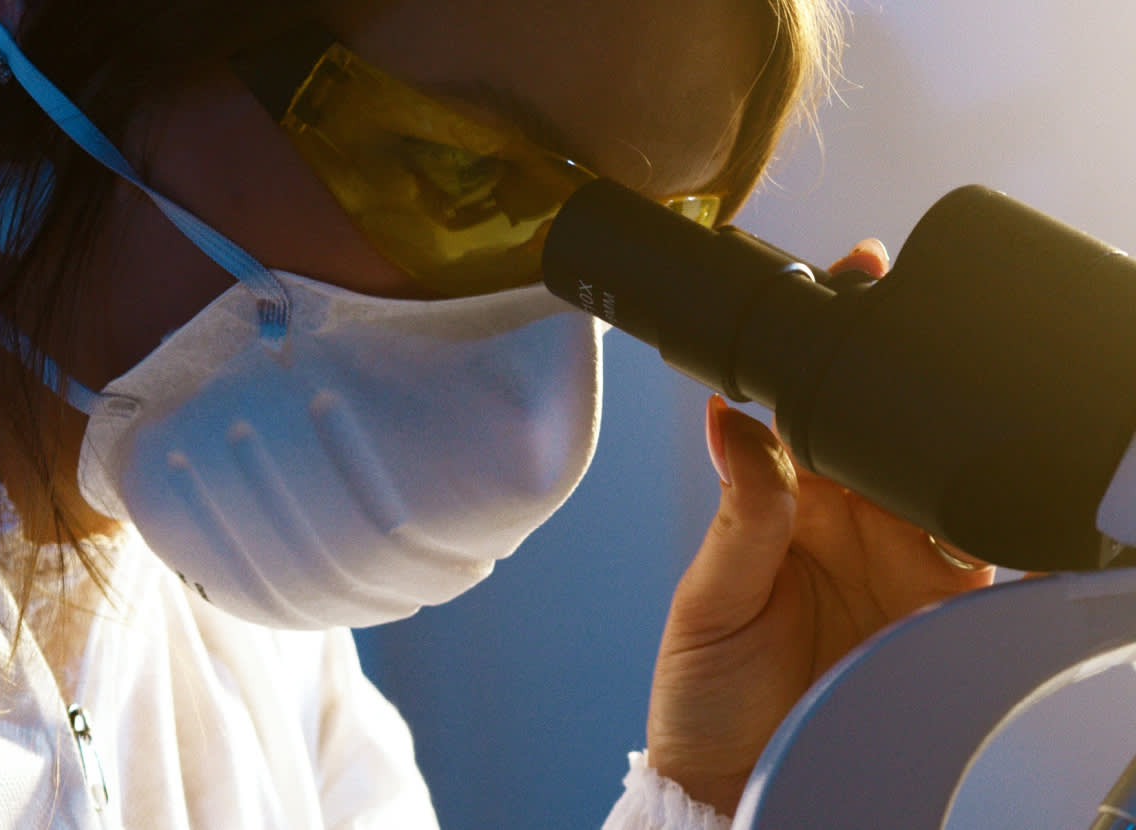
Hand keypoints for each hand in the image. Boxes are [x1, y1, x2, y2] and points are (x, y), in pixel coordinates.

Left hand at [644, 239, 995, 815]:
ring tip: (966, 404)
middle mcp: (849, 516)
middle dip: (910, 372)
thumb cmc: (704, 690)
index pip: (813, 402)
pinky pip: (983, 549)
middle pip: (888, 426)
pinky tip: (999, 495)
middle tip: (925, 317)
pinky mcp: (941, 604)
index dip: (836, 342)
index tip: (857, 276)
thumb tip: (729, 417)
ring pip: (943, 476)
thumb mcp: (710, 600)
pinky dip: (998, 522)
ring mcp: (900, 556)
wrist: (741, 780)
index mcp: (786, 497)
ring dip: (955, 442)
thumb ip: (739, 514)